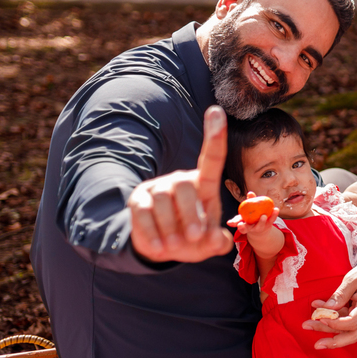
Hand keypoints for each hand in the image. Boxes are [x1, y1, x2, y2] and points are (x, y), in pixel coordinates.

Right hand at [128, 105, 232, 262]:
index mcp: (204, 185)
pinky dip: (153, 233)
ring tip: (176, 245)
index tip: (216, 111)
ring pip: (162, 199)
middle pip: (184, 184)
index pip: (211, 158)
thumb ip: (217, 243)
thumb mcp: (209, 244)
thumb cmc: (192, 239)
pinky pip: (143, 213)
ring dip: (171, 225)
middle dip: (191, 212)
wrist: (163, 247)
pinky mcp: (138, 201)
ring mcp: (157, 188)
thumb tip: (218, 240)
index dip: (215, 136)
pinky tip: (160, 247)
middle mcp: (180, 180)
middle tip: (195, 236)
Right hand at [227, 192, 281, 255]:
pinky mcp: (268, 225)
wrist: (261, 229)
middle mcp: (251, 228)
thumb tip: (250, 193)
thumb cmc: (251, 217)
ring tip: (263, 216)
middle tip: (242, 224)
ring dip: (261, 221)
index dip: (235, 224)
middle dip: (244, 227)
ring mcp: (260, 227)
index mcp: (243, 224)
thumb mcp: (247, 211)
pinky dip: (273, 215)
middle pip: (247, 228)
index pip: (237, 224)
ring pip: (260, 225)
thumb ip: (248, 203)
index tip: (231, 223)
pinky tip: (276, 209)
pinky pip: (271, 220)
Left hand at [304, 257, 356, 348]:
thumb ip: (341, 293)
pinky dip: (333, 322)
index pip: (353, 322)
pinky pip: (347, 325)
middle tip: (317, 344)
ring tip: (309, 326)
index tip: (321, 317)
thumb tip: (328, 308)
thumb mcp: (353, 278)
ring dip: (329, 331)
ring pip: (348, 332)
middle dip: (334, 341)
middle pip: (353, 335)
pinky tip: (318, 315)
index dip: (336, 323)